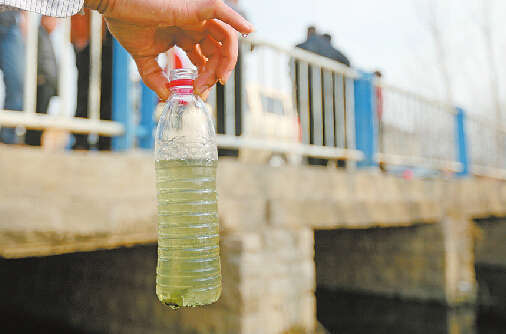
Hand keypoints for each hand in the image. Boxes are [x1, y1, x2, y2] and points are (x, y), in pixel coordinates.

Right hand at [85, 0, 252, 99]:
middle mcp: (194, 24)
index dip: (205, 76)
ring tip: (219, 79)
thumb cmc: (125, 21)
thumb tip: (167, 96)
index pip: (206, 57)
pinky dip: (238, 20)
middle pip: (218, 51)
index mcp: (184, 34)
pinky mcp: (195, 6)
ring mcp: (196, 15)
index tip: (197, 91)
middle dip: (215, 73)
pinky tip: (249, 30)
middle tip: (205, 89)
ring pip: (225, 37)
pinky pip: (222, 11)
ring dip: (226, 60)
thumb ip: (155, 77)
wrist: (111, 3)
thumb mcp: (143, 56)